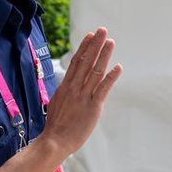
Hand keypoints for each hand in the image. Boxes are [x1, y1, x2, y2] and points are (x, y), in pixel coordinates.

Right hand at [41, 29, 121, 161]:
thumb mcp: (57, 104)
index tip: (89, 36)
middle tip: (102, 30)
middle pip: (86, 61)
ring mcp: (83, 96)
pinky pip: (103, 89)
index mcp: (65, 87)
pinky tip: (118, 67)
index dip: (84, 48)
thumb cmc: (55, 128)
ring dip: (103, 55)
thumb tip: (67, 90)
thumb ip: (65, 95)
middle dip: (94, 45)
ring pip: (95, 71)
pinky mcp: (92, 107)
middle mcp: (74, 88)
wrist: (54, 141)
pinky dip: (111, 77)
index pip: (75, 62)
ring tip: (110, 42)